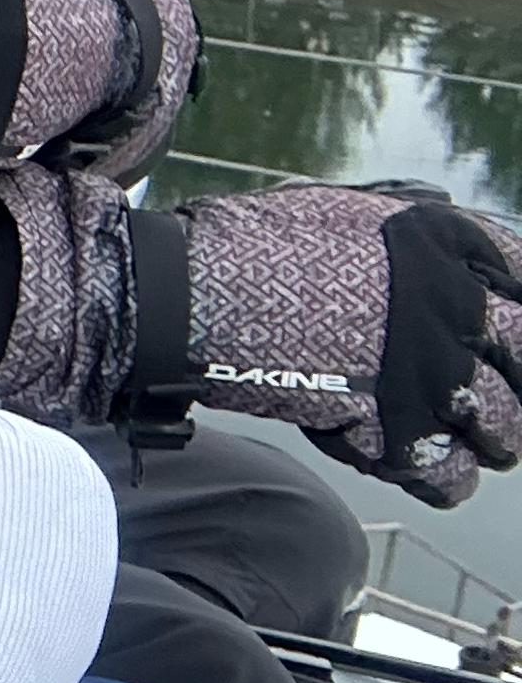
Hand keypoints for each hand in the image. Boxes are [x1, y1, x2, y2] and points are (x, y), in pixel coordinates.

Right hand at [177, 182, 521, 506]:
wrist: (193, 295)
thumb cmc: (255, 244)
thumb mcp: (345, 205)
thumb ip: (407, 213)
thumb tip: (440, 207)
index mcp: (449, 245)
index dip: (517, 308)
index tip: (505, 327)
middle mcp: (456, 309)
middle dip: (516, 379)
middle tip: (496, 390)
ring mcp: (430, 374)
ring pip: (506, 424)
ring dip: (492, 435)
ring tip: (469, 436)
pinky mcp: (392, 431)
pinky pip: (451, 475)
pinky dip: (443, 477)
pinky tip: (426, 463)